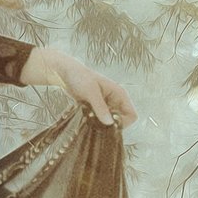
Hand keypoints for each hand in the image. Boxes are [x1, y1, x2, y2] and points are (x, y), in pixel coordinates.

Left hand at [23, 47, 137, 129]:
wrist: (66, 73)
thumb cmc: (80, 77)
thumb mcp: (91, 92)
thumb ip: (100, 107)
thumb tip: (110, 123)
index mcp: (119, 94)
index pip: (132, 115)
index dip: (123, 122)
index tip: (107, 122)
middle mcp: (115, 101)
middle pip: (121, 122)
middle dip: (110, 125)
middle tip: (95, 121)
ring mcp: (106, 105)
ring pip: (110, 123)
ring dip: (101, 124)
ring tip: (88, 117)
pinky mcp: (97, 109)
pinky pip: (100, 121)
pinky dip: (94, 122)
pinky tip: (85, 117)